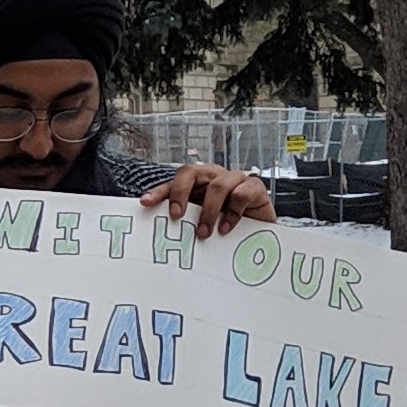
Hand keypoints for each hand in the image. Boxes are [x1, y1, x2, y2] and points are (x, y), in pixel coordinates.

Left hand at [138, 161, 272, 239]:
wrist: (260, 232)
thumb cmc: (227, 226)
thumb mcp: (202, 223)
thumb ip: (186, 221)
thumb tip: (160, 234)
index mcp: (198, 183)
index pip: (174, 181)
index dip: (159, 191)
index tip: (146, 203)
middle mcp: (214, 176)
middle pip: (191, 172)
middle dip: (180, 194)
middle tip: (177, 216)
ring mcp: (235, 179)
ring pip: (217, 185)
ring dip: (208, 211)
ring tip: (203, 233)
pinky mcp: (255, 187)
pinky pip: (241, 194)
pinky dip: (232, 213)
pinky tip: (226, 228)